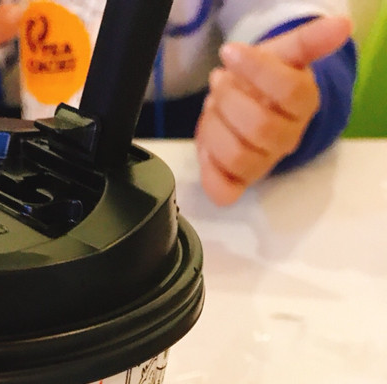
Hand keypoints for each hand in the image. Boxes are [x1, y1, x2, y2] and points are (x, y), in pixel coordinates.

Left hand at [195, 15, 351, 205]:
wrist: (248, 103)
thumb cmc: (265, 78)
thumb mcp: (284, 53)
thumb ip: (309, 40)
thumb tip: (342, 25)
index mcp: (305, 104)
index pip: (289, 91)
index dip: (256, 69)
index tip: (230, 52)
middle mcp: (288, 139)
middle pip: (260, 127)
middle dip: (229, 99)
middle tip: (219, 82)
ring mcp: (263, 165)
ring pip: (237, 157)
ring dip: (214, 127)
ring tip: (212, 108)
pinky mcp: (239, 185)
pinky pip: (223, 191)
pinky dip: (209, 169)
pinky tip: (208, 144)